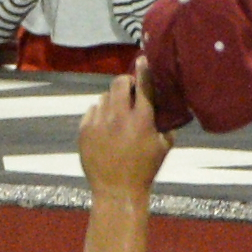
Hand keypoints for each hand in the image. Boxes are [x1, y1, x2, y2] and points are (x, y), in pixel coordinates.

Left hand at [78, 64, 170, 196]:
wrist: (117, 191)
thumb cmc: (144, 171)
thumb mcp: (163, 149)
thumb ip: (166, 126)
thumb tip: (166, 110)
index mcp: (142, 121)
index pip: (144, 86)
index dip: (144, 70)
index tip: (143, 60)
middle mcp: (120, 117)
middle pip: (119, 82)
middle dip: (126, 83)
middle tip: (131, 91)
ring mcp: (100, 122)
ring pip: (105, 96)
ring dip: (114, 100)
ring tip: (118, 115)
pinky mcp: (85, 129)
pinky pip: (92, 110)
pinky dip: (100, 113)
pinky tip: (106, 126)